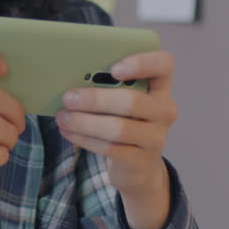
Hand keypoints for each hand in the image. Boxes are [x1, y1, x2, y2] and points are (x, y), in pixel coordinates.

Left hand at [54, 50, 178, 228]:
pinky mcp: (142, 160)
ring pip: (119, 129)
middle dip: (96, 99)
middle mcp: (164, 110)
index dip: (142, 64)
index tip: (114, 70)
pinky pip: (111, 148)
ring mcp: (156, 137)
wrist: (138, 164)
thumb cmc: (124, 120)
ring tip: (63, 117)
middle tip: (69, 97)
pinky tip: (69, 132)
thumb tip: (72, 80)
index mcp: (160, 86)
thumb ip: (106, 85)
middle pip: (132, 101)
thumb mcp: (121, 100)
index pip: (163, 64)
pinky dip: (86, 139)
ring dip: (85, 122)